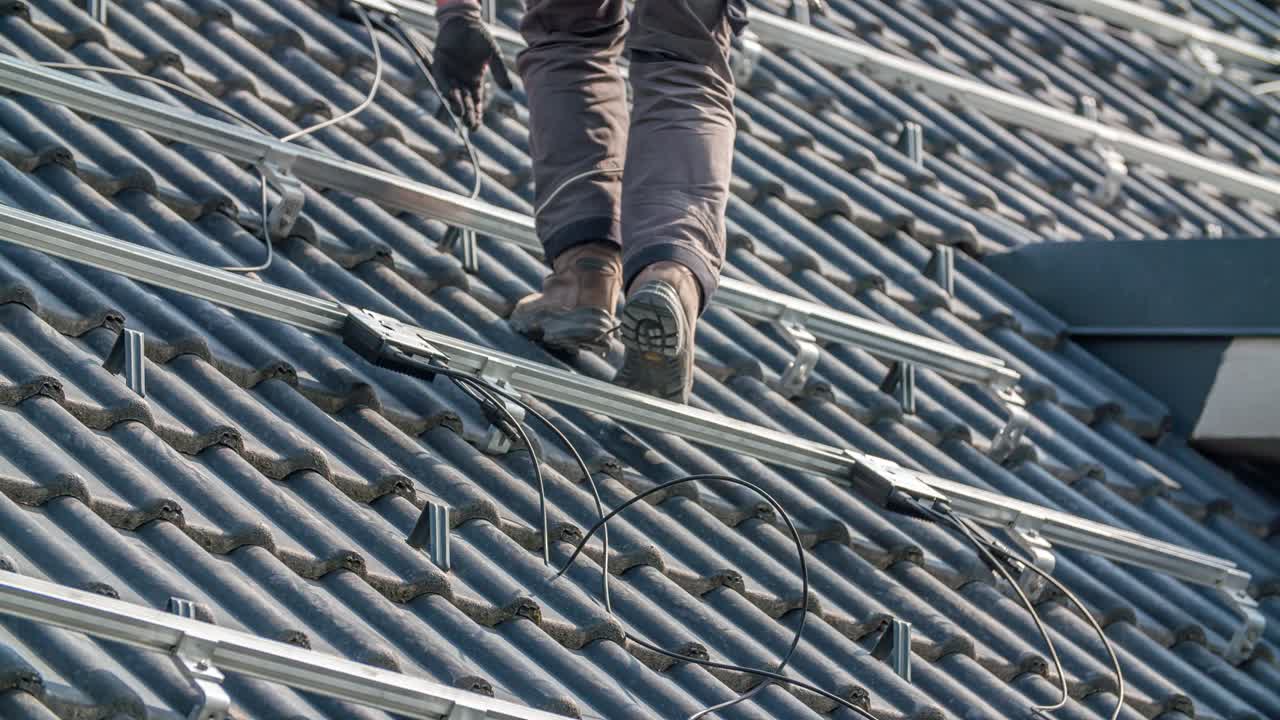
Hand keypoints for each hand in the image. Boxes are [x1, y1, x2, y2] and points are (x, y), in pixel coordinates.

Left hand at [432, 7, 511, 129]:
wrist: (465, 21)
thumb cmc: (480, 37)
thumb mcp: (493, 54)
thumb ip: (500, 71)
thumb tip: (509, 89)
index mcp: (475, 81)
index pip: (476, 103)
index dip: (476, 115)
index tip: (476, 127)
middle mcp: (461, 80)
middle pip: (465, 102)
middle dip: (467, 114)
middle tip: (470, 125)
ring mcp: (450, 73)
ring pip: (452, 93)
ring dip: (456, 103)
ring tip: (460, 113)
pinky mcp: (439, 64)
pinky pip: (441, 78)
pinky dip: (444, 87)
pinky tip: (449, 96)